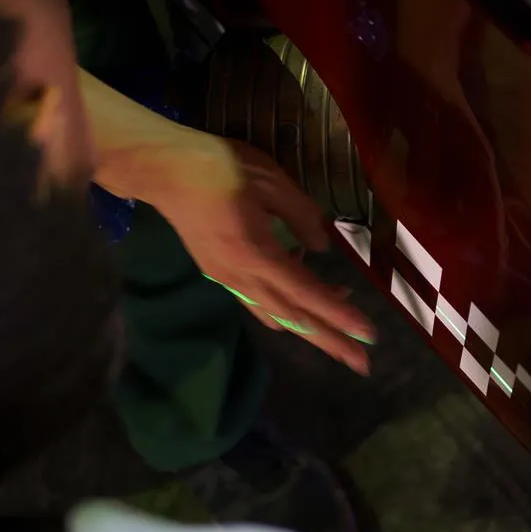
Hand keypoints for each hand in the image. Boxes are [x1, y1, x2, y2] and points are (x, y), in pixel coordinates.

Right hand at [149, 133, 375, 374]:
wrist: (162, 169)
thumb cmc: (217, 167)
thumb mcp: (271, 182)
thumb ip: (302, 216)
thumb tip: (320, 247)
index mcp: (256, 256)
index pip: (307, 294)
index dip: (340, 315)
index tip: (368, 335)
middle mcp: (241, 278)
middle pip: (293, 318)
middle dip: (330, 341)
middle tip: (362, 364)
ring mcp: (227, 278)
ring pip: (275, 314)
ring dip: (309, 324)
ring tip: (341, 328)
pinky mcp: (219, 272)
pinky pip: (257, 300)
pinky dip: (285, 304)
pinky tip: (302, 282)